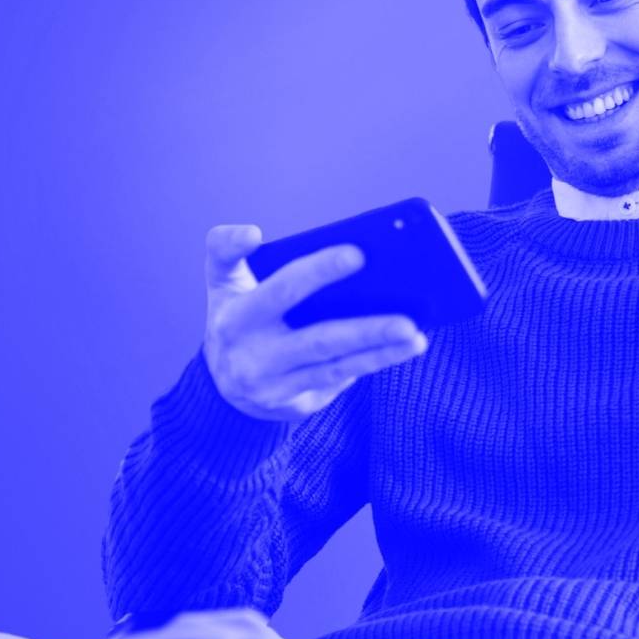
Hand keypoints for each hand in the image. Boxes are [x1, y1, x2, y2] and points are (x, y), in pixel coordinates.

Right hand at [202, 225, 427, 421]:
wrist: (221, 388)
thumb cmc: (237, 316)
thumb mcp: (221, 283)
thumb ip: (226, 249)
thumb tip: (253, 233)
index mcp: (238, 317)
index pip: (280, 289)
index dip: (316, 271)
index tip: (358, 254)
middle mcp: (254, 357)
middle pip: (317, 339)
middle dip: (364, 327)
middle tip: (410, 315)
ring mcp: (275, 386)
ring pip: (336, 365)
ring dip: (380, 351)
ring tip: (416, 334)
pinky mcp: (296, 404)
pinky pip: (341, 379)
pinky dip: (374, 362)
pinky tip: (406, 347)